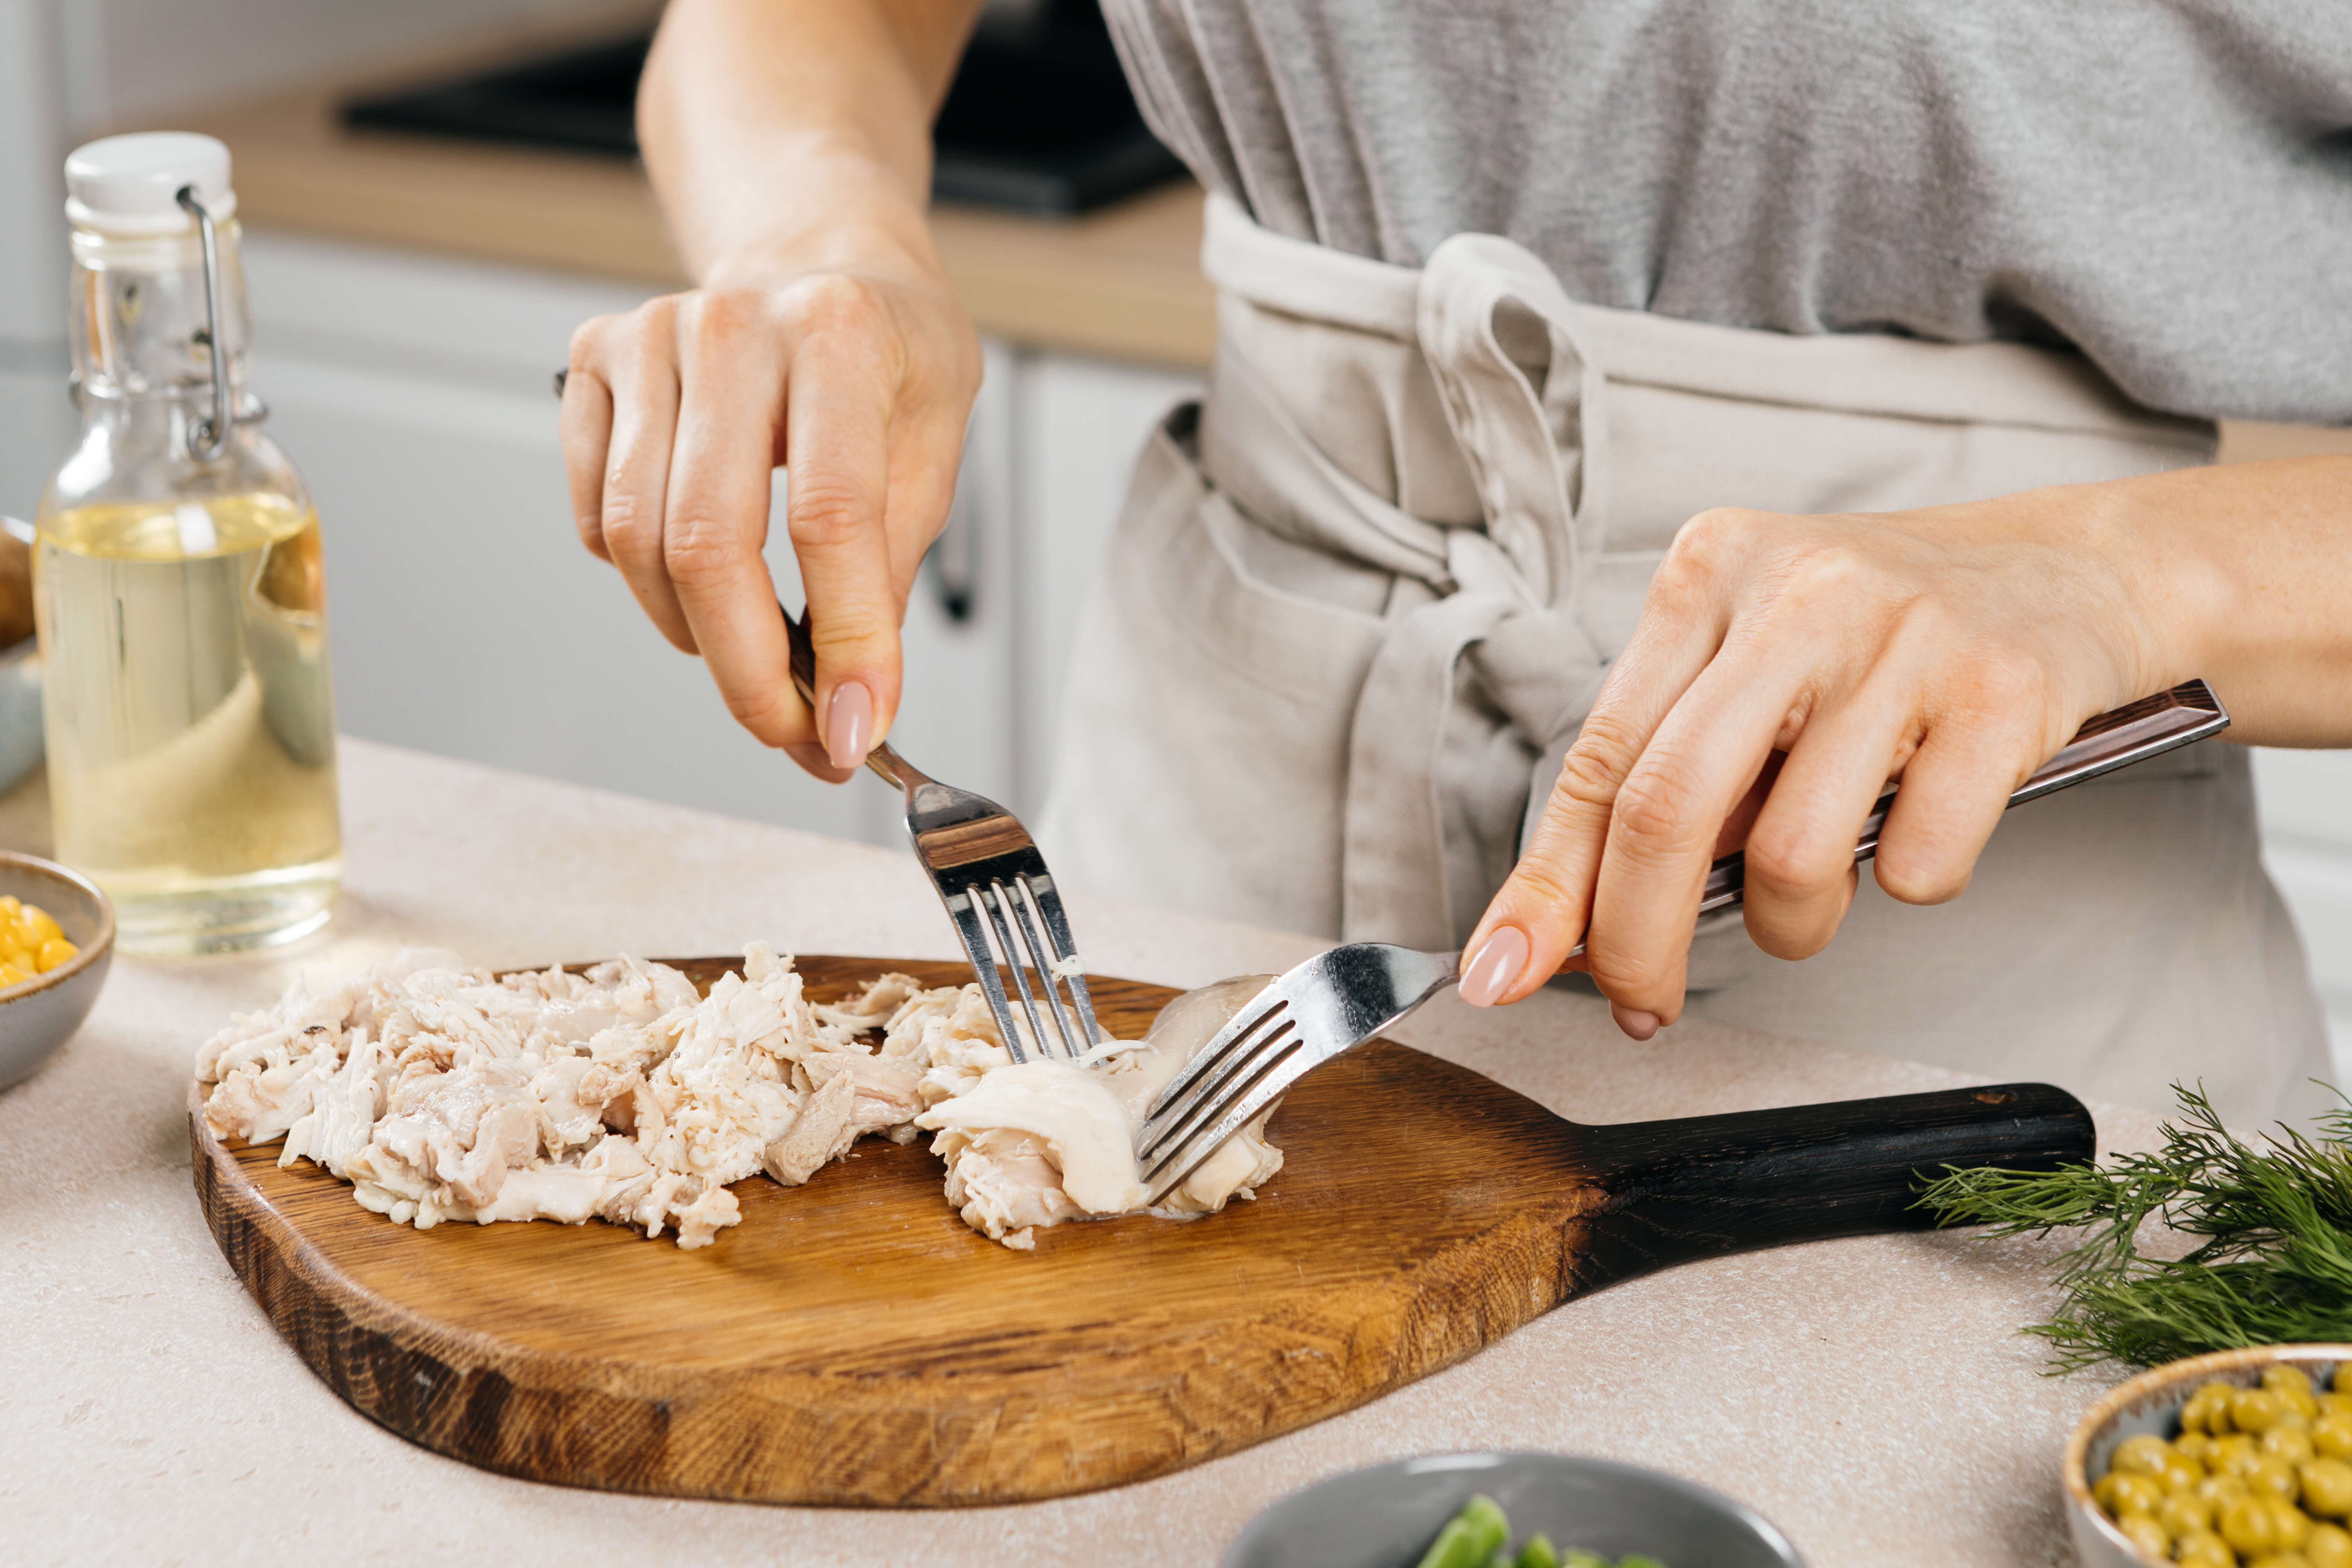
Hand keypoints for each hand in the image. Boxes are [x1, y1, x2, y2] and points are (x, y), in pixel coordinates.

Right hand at [560, 246, 979, 780]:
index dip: (845, 643)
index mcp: (838, 335)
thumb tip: (851, 706)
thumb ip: (886, 576)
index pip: (830, 518)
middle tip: (796, 733)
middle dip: (750, 672)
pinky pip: (596, 519)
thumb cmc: (886, 362)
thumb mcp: (932, 452)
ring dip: (697, 636)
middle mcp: (733, 325)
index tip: (857, 732)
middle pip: (707, 542)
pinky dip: (644, 582)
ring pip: (638, 543)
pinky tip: (701, 577)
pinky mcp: (594, 363)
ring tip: (757, 657)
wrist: (824, 263)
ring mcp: (649, 338)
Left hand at [1457, 487, 2188, 1035]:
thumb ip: (1664, 776)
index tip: (1501, 971)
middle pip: (1665, 807)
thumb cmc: (1886, 640)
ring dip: (1791, 923)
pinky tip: (1925, 827)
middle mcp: (1793, 591)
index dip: (1544, 884)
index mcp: (1706, 575)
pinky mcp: (2000, 691)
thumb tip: (1569, 926)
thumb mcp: (1753, 670)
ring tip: (1819, 889)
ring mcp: (1902, 635)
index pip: (1598, 759)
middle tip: (1643, 1003)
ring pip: (1790, 853)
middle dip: (1635, 940)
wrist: (2075, 568)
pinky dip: (1911, 882)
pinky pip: (1917, 862)